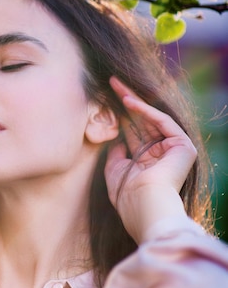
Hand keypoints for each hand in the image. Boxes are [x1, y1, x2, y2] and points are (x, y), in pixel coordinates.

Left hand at [104, 77, 195, 242]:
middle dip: (125, 99)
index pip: (132, 130)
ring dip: (133, 99)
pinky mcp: (184, 146)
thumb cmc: (126, 194)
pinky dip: (145, 110)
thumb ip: (116, 153)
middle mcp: (161, 152)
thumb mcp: (115, 169)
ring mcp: (174, 149)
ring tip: (115, 85)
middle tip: (110, 81)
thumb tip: (115, 140)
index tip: (104, 98)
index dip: (119, 113)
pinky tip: (128, 101)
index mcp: (147, 160)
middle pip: (141, 119)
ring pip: (151, 117)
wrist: (143, 206)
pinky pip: (162, 122)